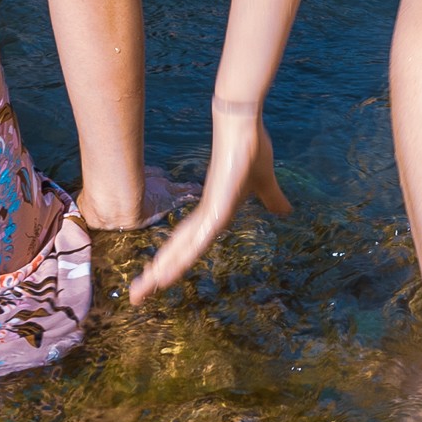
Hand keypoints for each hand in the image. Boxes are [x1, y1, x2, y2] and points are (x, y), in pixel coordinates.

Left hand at [125, 103, 289, 302]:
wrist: (243, 124)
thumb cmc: (250, 149)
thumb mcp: (265, 184)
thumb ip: (272, 199)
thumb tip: (285, 210)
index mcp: (214, 212)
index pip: (189, 244)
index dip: (174, 263)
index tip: (157, 281)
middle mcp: (206, 214)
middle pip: (178, 250)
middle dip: (157, 273)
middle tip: (137, 296)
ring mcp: (209, 209)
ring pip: (182, 248)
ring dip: (163, 270)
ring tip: (143, 291)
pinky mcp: (217, 204)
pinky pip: (198, 238)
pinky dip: (184, 256)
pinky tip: (171, 271)